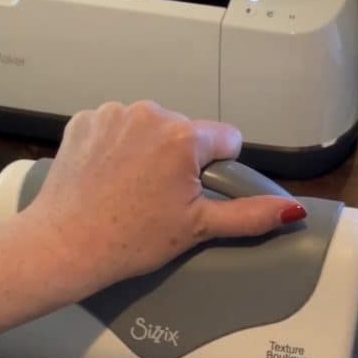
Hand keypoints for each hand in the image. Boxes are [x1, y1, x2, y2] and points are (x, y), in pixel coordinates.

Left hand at [26, 101, 304, 287]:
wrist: (64, 245)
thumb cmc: (131, 240)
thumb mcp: (198, 228)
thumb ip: (250, 215)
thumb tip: (293, 211)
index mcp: (184, 136)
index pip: (226, 139)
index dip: (216, 170)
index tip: (193, 194)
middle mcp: (150, 113)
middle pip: (187, 132)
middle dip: (180, 159)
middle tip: (159, 198)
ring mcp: (113, 113)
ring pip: (151, 127)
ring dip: (148, 150)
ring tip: (131, 189)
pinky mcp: (85, 120)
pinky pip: (117, 126)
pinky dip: (117, 146)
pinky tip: (108, 176)